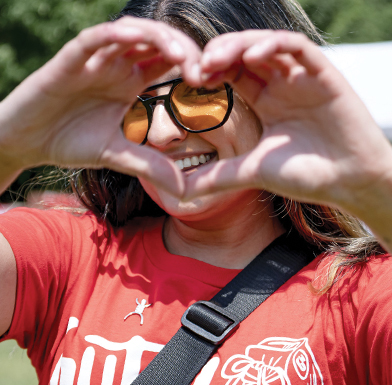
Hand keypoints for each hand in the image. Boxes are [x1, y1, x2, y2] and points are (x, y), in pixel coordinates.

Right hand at [0, 17, 201, 195]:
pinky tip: (131, 37)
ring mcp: (94, 60)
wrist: (27, 142)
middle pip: (157, 43)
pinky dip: (112, 35)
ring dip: (157, 38)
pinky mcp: (68, 61)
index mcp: (131, 82)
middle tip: (203, 71)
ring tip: (181, 55)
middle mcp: (117, 65)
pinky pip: (93, 39)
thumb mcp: (118, 155)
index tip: (210, 83)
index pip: (168, 62)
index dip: (192, 66)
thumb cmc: (70, 143)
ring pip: (130, 34)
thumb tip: (184, 190)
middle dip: (183, 51)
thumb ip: (150, 165)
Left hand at [185, 30, 391, 212]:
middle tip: (199, 65)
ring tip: (217, 58)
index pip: (233, 74)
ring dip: (240, 45)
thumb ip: (214, 178)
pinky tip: (252, 58)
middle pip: (246, 54)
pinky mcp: (324, 75)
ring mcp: (302, 79)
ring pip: (267, 44)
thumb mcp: (250, 172)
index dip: (211, 72)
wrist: (348, 183)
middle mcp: (282, 86)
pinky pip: (298, 48)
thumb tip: (177, 192)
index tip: (191, 81)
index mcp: (265, 103)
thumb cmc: (303, 175)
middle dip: (219, 54)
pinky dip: (274, 46)